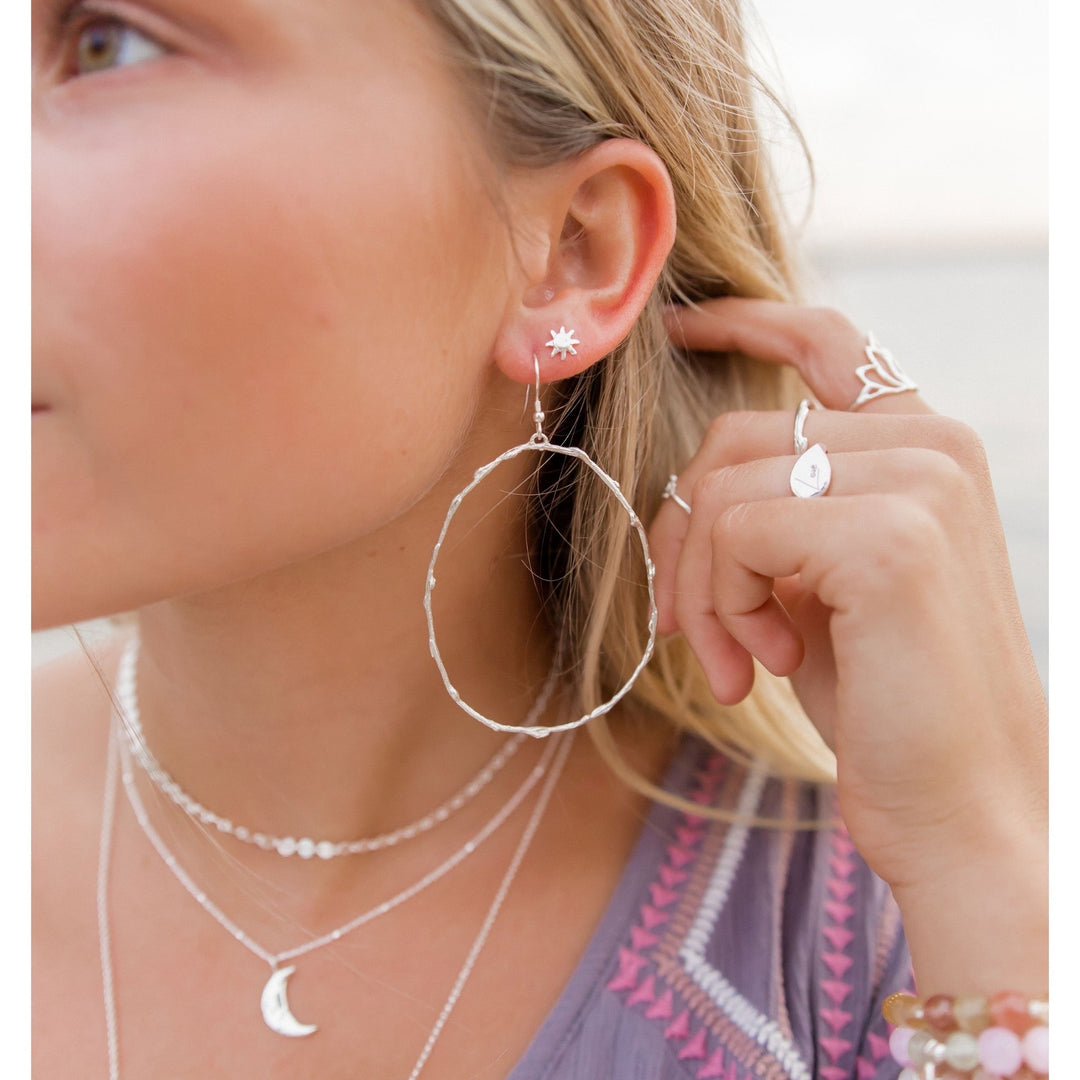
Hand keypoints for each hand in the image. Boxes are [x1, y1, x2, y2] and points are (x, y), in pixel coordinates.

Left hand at [650, 298, 1046, 893]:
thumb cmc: (882, 700)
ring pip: (722, 488)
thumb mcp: (818, 587)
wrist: (960, 808)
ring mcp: (921, 481)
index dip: (747, 321)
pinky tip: (761, 664)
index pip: (828, 341)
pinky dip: (719, 605)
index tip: (678, 325)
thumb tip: (689, 485)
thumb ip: (778, 516)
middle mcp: (932, 444)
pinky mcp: (891, 536)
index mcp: (923, 448)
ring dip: (701, 589)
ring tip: (736, 661)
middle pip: (733, 440)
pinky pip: (734, 534)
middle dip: (686, 541)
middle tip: (696, 633)